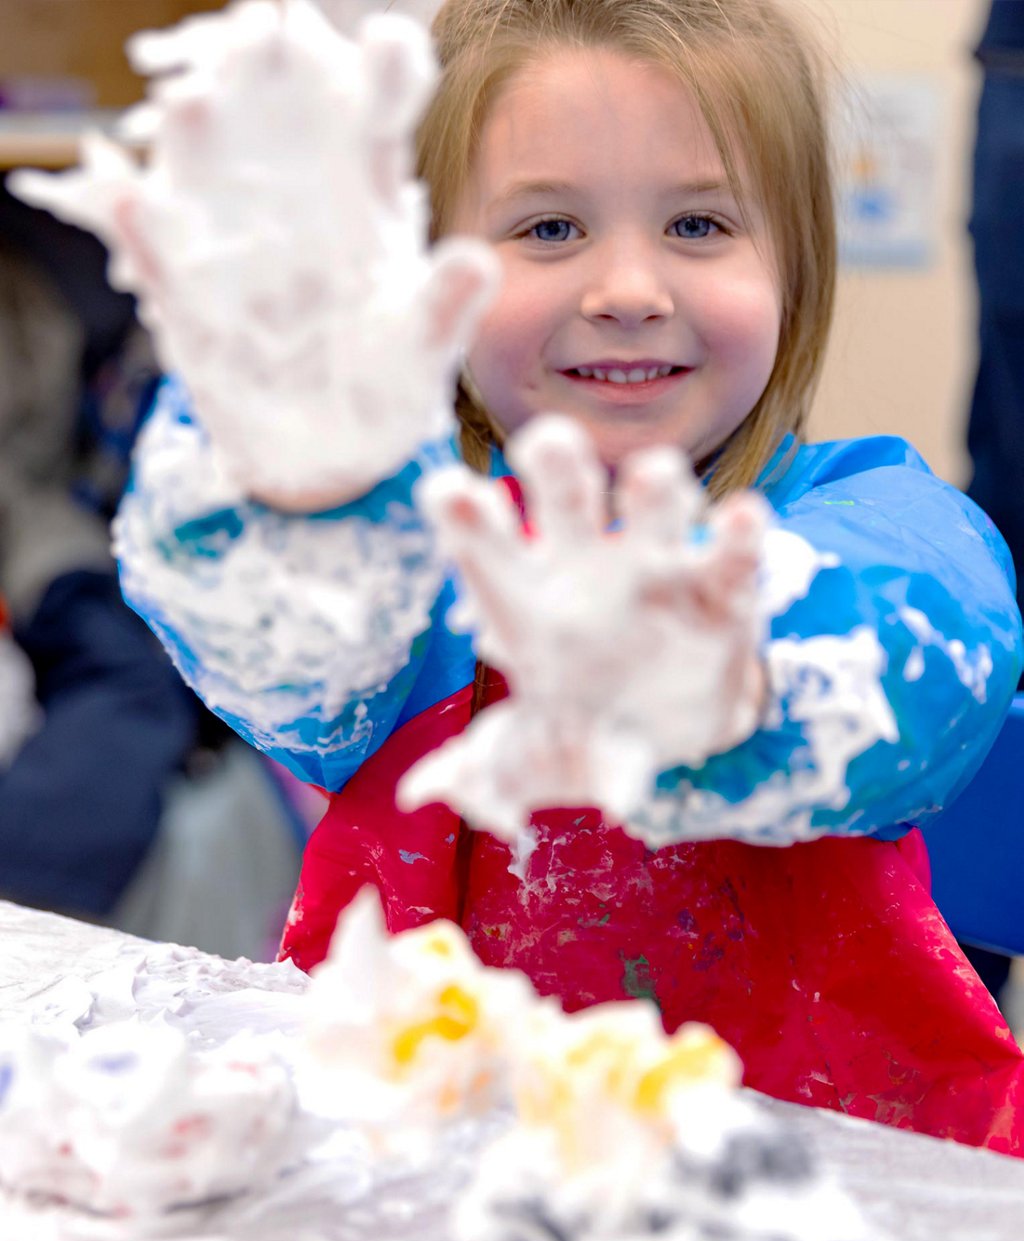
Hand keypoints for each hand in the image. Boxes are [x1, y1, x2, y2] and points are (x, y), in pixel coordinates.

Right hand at [11, 1, 495, 507]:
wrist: (328, 457)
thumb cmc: (385, 389)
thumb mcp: (424, 350)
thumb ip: (446, 307)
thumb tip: (475, 260)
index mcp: (367, 197)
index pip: (378, 109)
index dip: (384, 67)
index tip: (387, 46)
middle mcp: (297, 198)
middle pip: (280, 110)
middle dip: (269, 69)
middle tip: (269, 40)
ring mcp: (234, 239)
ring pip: (208, 165)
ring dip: (196, 134)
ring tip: (194, 107)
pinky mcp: (188, 294)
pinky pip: (160, 251)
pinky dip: (140, 228)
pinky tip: (129, 202)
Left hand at [399, 417, 768, 840]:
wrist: (673, 731)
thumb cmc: (585, 722)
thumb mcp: (535, 753)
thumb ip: (489, 767)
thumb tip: (418, 792)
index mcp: (527, 597)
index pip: (488, 548)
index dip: (467, 518)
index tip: (446, 491)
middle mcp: (587, 565)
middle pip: (565, 498)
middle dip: (557, 466)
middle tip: (547, 444)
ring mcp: (655, 569)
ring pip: (653, 508)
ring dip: (657, 488)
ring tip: (655, 475)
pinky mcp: (720, 592)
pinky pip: (730, 560)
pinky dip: (738, 539)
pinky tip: (742, 519)